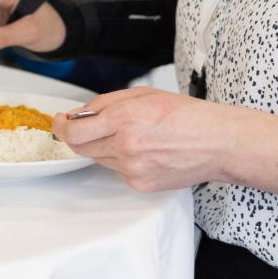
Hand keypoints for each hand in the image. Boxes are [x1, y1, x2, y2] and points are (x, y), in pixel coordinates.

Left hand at [54, 86, 258, 191]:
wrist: (217, 143)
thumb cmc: (185, 114)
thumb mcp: (142, 94)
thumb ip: (105, 103)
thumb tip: (78, 115)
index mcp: (124, 119)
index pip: (74, 130)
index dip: (61, 126)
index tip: (60, 121)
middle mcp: (125, 147)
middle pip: (81, 147)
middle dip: (78, 135)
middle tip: (87, 124)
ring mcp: (132, 169)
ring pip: (98, 158)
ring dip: (102, 146)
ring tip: (130, 134)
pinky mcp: (140, 184)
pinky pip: (116, 170)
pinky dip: (120, 159)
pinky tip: (143, 149)